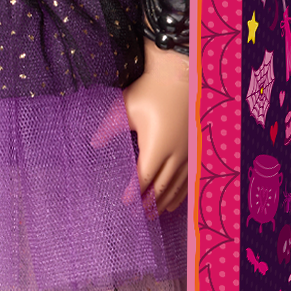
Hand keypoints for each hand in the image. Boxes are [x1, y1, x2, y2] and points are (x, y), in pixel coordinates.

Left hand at [121, 43, 189, 212]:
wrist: (181, 74)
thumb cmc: (150, 90)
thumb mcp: (125, 107)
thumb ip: (109, 128)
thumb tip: (94, 144)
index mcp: (157, 145)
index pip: (144, 177)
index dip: (135, 192)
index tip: (126, 203)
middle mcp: (176, 153)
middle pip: (163, 186)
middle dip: (150, 203)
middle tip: (139, 216)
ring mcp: (190, 152)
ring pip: (178, 185)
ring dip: (165, 201)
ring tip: (154, 214)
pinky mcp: (197, 148)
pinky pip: (190, 177)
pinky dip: (181, 192)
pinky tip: (175, 201)